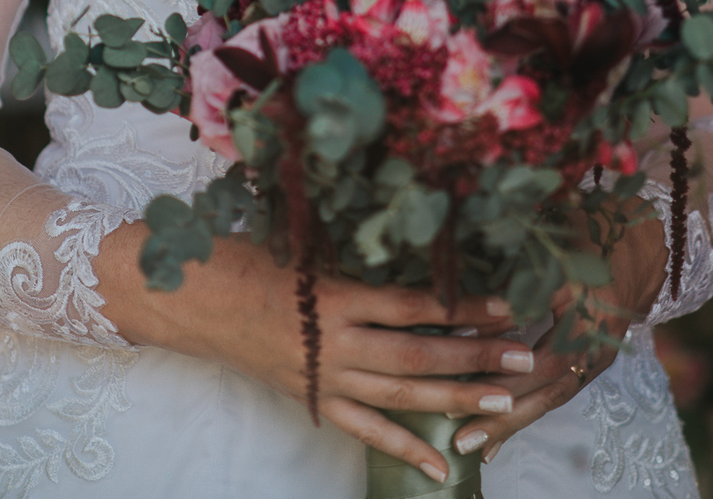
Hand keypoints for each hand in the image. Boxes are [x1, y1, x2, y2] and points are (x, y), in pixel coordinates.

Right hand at [95, 223, 527, 482]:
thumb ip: (358, 259)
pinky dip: (406, 449)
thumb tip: (415, 248)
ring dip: (455, 399)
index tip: (504, 301)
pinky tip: (442, 466)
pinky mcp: (312, 400)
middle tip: (522, 356)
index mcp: (332, 294)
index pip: (410, 305)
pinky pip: (366, 430)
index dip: (459, 305)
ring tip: (503, 402)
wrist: (190, 298)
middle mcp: (332, 342)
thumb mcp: (306, 245)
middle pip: (415, 356)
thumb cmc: (247, 255)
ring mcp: (323, 377)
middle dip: (473, 356)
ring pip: (400, 396)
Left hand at [448, 207, 668, 466]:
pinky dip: (530, 410)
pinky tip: (502, 434)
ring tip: (477, 445)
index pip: (546, 360)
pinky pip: (560, 391)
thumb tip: (468, 312)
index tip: (466, 390)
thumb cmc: (587, 236)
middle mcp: (596, 343)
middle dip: (506, 416)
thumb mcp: (552, 252)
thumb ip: (515, 284)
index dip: (506, 377)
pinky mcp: (592, 362)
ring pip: (554, 397)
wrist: (636, 246)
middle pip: (550, 389)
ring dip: (516, 421)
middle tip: (463, 438)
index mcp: (587, 315)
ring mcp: (597, 357)